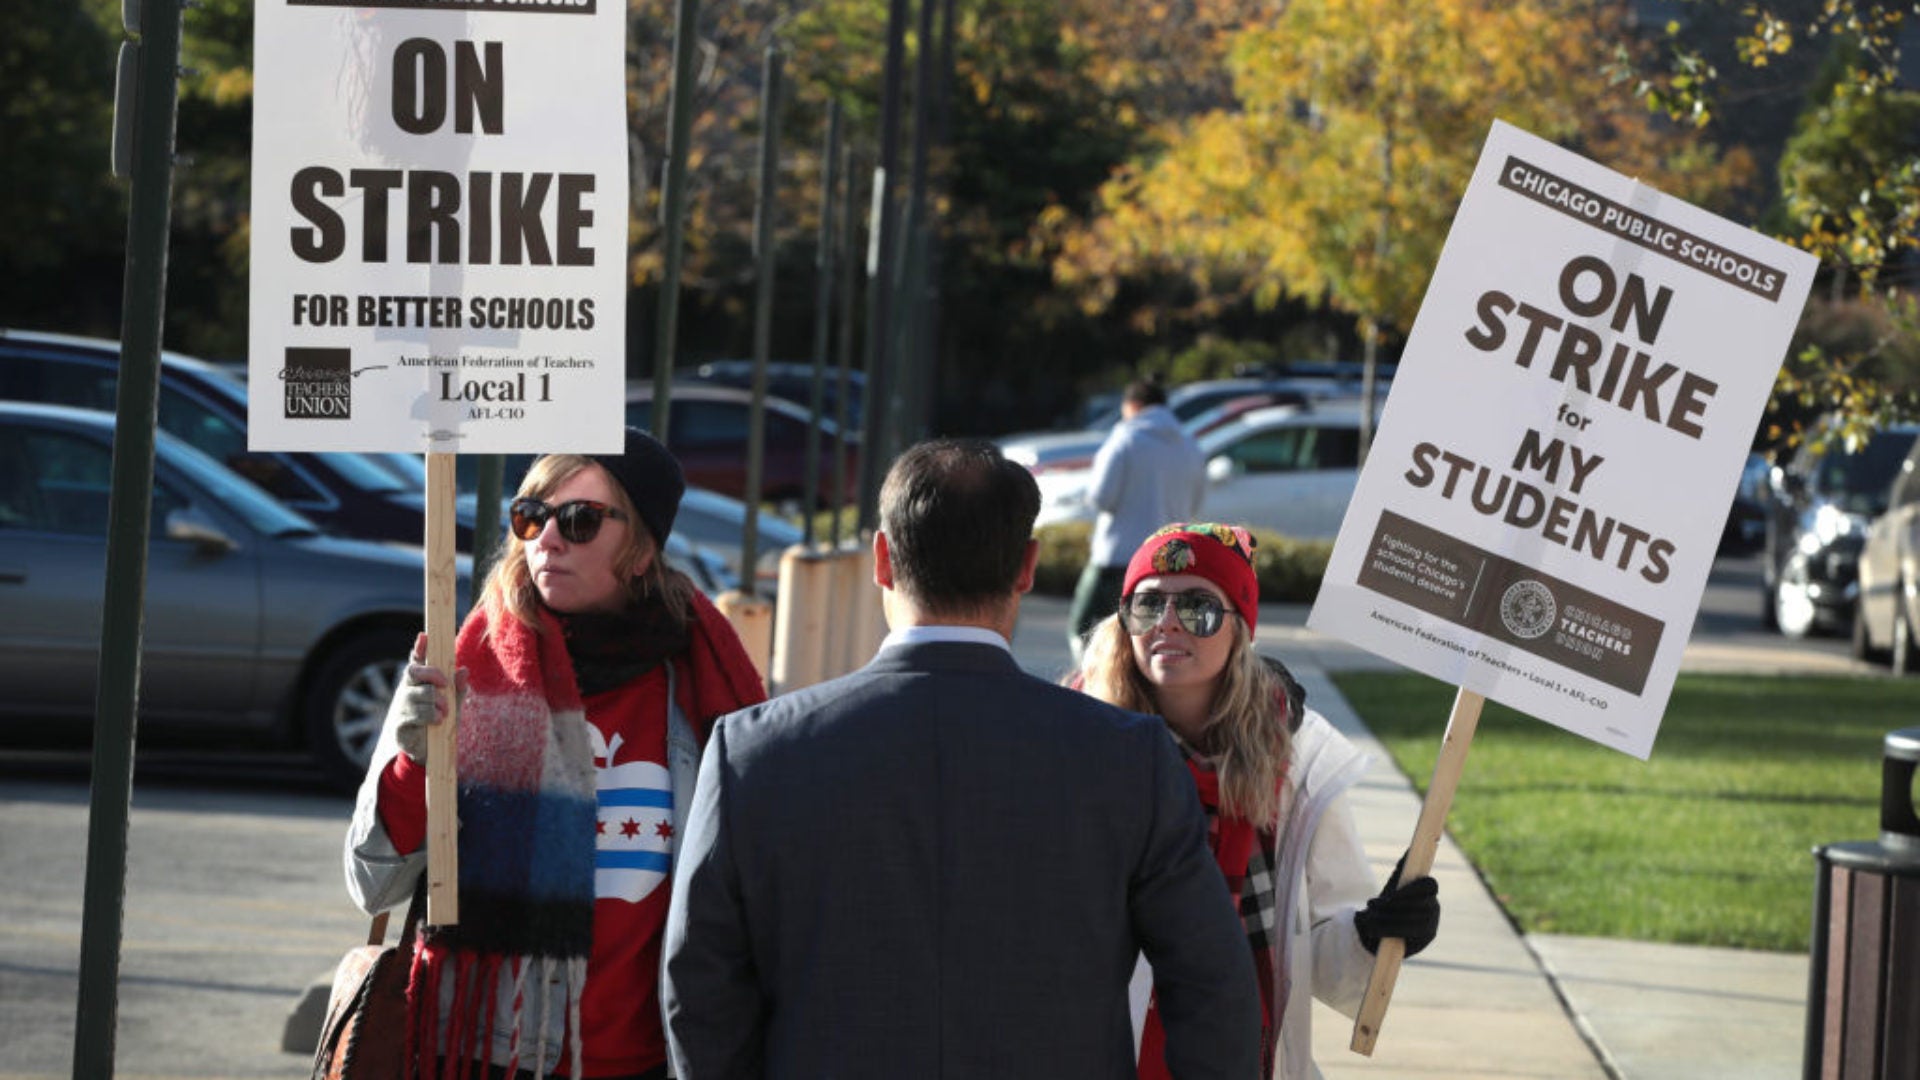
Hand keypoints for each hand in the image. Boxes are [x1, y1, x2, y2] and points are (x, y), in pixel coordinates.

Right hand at [388, 633, 465, 764]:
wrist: (428, 753)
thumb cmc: (440, 724)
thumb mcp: (454, 705)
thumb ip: (458, 689)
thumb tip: (464, 670)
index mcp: (420, 683)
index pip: (417, 660)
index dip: (420, 648)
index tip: (425, 636)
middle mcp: (408, 690)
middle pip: (414, 671)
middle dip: (432, 673)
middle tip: (444, 683)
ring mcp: (402, 705)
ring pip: (420, 693)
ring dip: (437, 702)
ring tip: (444, 712)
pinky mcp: (400, 722)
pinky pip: (417, 713)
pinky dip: (432, 715)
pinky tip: (438, 721)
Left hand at [1353, 851, 1440, 957]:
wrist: (1383, 931)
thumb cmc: (1390, 903)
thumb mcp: (1394, 886)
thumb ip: (1403, 870)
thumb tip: (1410, 849)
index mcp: (1429, 892)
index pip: (1430, 885)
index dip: (1412, 887)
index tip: (1390, 890)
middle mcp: (1434, 909)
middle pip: (1417, 904)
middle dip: (1392, 904)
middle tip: (1371, 904)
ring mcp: (1431, 926)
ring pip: (1410, 920)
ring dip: (1386, 918)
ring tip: (1369, 915)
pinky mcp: (1422, 942)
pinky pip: (1406, 935)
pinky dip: (1387, 931)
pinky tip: (1373, 929)